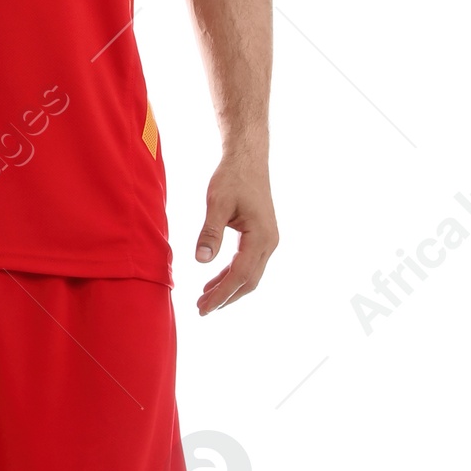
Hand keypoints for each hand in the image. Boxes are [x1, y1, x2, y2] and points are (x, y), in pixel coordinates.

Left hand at [194, 150, 276, 314]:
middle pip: (248, 281)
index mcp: (261, 237)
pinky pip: (248, 264)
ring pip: (249, 275)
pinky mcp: (261, 238)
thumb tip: (201, 261)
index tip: (204, 307)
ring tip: (205, 299)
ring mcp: (267, 241)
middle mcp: (269, 243)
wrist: (249, 160)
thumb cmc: (233, 178)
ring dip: (228, 289)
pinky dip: (231, 275)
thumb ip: (210, 232)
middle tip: (201, 309)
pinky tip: (214, 281)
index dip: (222, 293)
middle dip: (225, 297)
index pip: (240, 274)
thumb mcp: (217, 203)